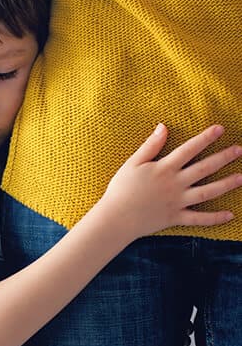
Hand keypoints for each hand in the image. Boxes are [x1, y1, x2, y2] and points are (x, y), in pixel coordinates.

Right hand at [99, 124, 241, 239]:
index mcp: (164, 168)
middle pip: (204, 168)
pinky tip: (230, 215)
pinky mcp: (176, 217)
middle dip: (223, 158)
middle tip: (239, 150)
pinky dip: (215, 218)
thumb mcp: (132, 163)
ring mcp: (177, 201)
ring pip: (207, 192)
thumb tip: (163, 126)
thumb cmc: (120, 189)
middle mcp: (175, 184)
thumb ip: (150, 145)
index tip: (220, 128)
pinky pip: (199, 218)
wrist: (116, 218)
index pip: (189, 149)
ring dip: (227, 184)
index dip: (205, 138)